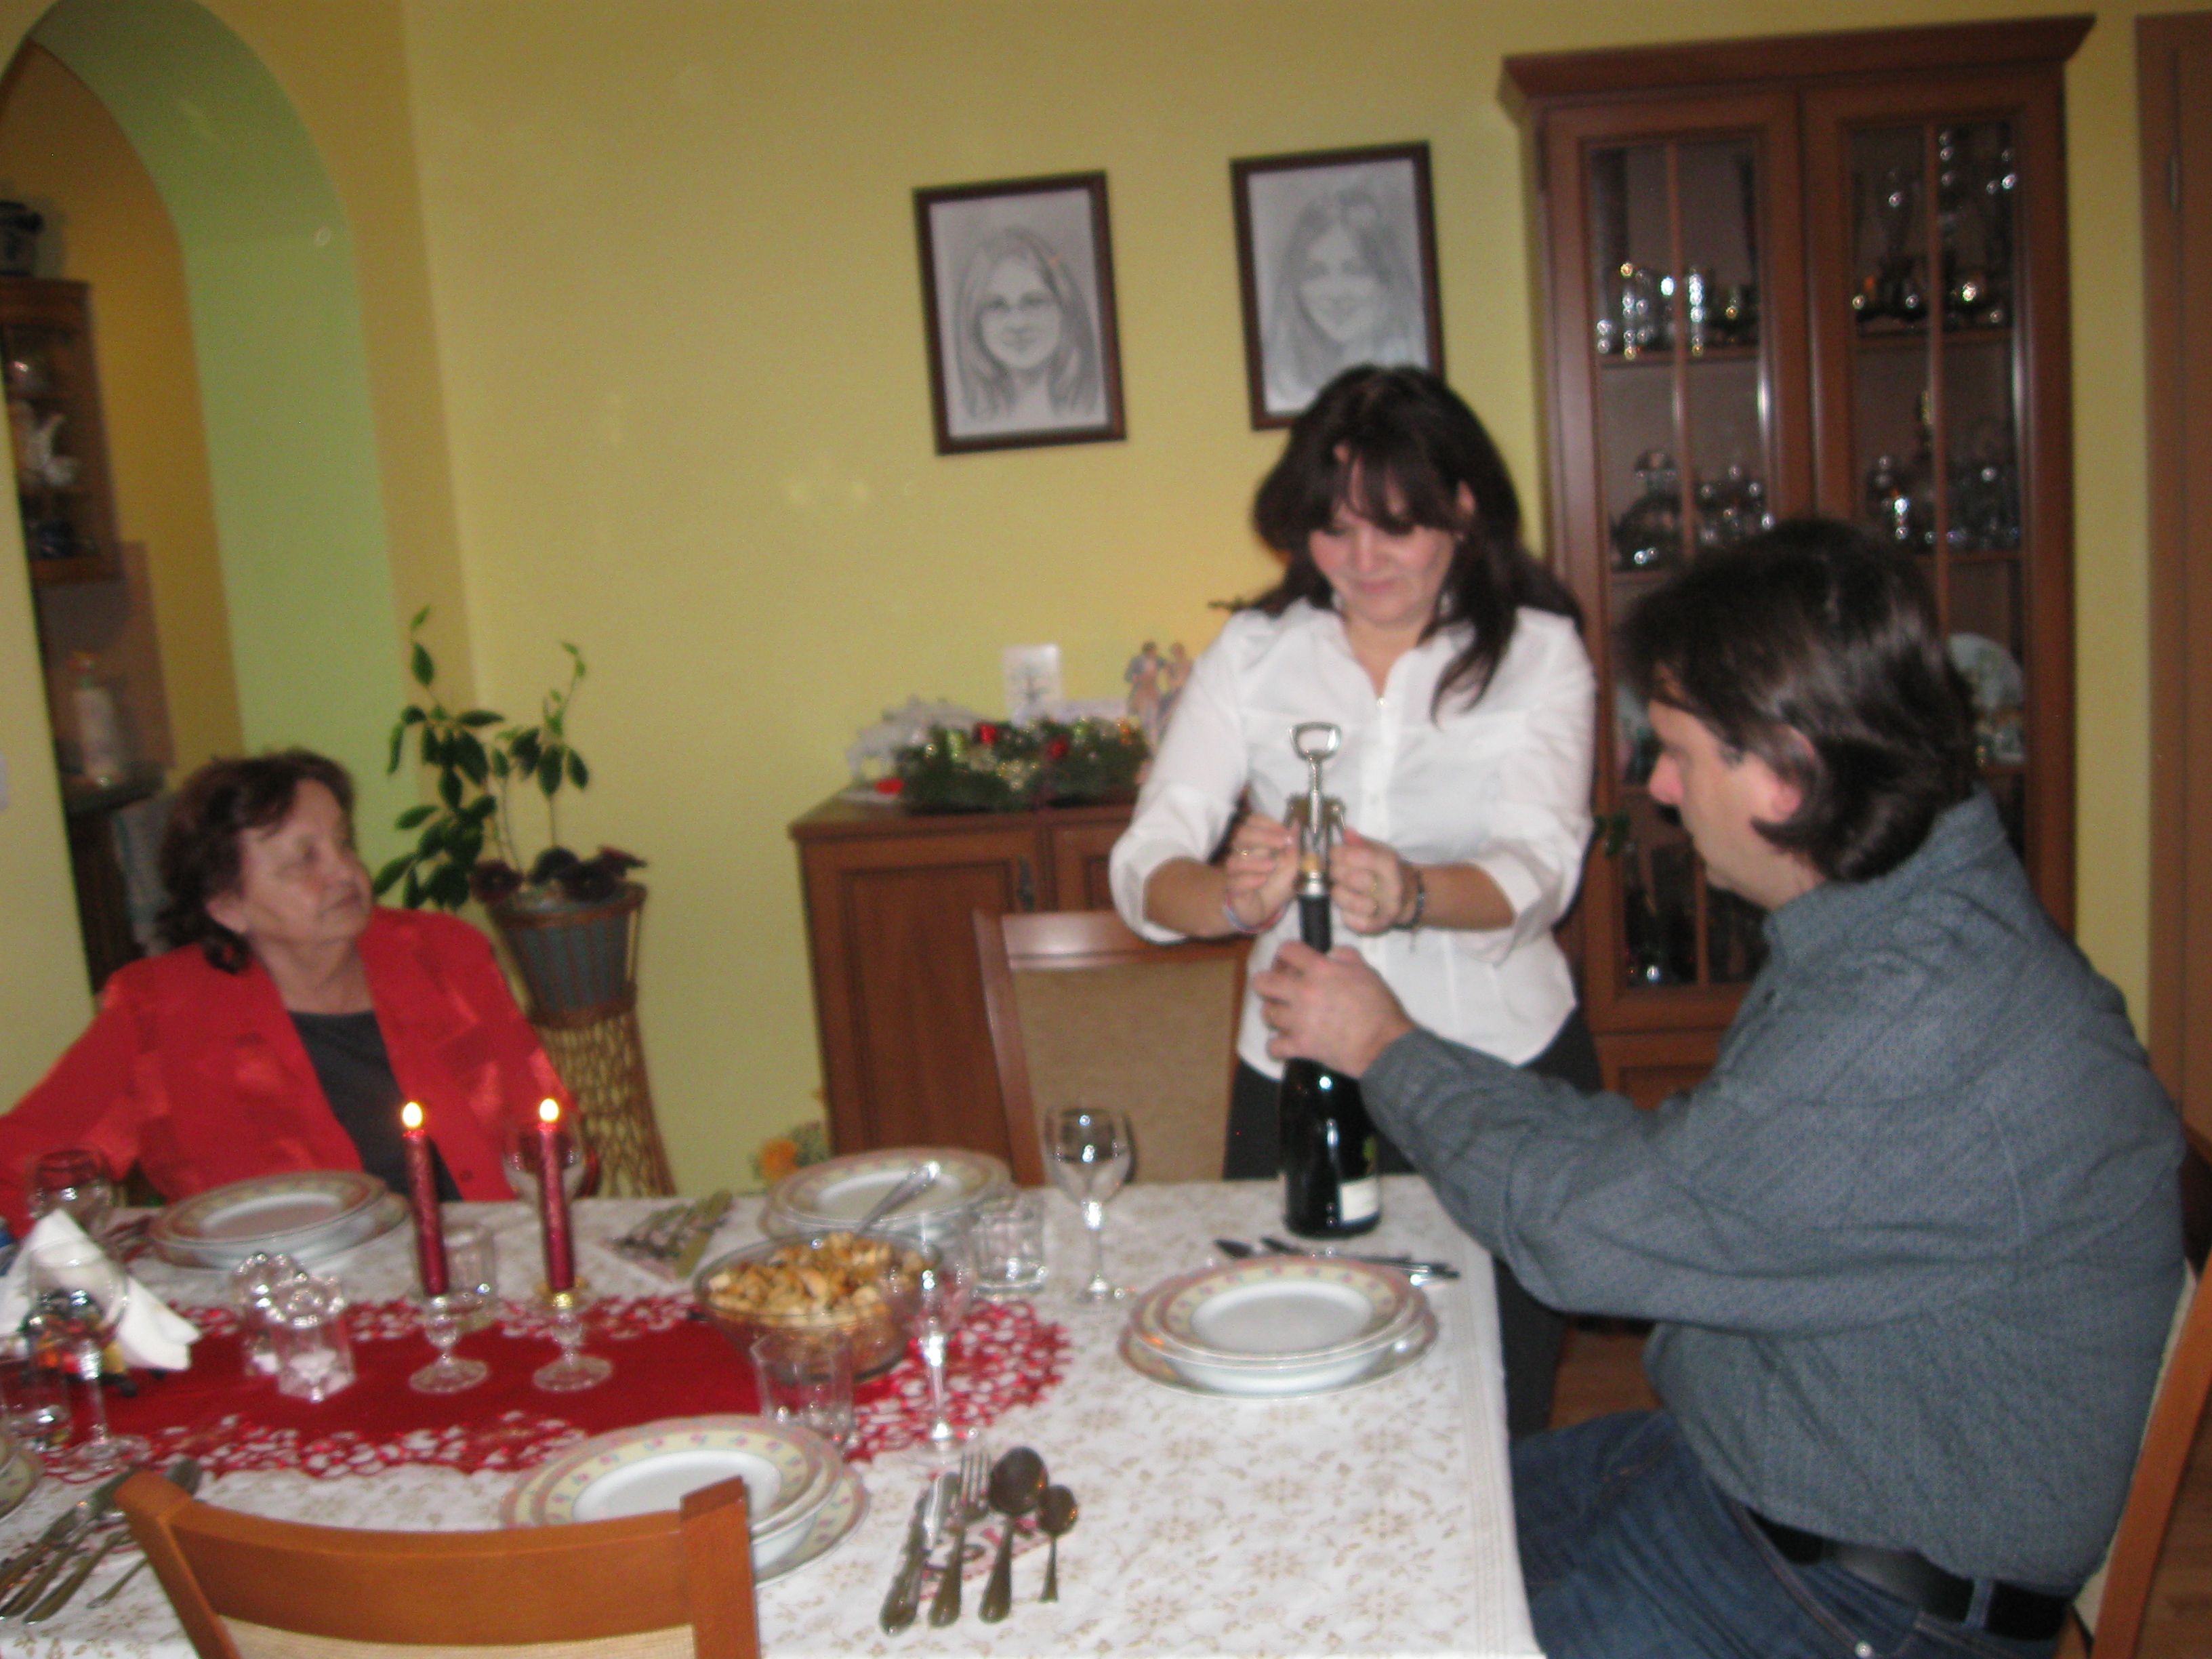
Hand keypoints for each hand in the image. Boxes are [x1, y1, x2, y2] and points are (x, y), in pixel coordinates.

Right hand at [1223, 813, 1297, 930]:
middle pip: (1242, 835)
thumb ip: (1293, 845)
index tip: (1284, 831)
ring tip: (1271, 866)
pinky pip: (1235, 882)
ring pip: (1236, 860)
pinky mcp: (1234, 890)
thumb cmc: (1277, 883)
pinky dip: (1249, 880)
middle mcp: (1241, 853)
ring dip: (1255, 861)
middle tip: (1281, 844)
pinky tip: (1261, 880)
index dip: (1267, 823)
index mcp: (1255, 843)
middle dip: (1263, 837)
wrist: (1267, 909)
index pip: (1251, 822)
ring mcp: (1235, 872)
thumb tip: (1295, 822)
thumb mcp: (1292, 864)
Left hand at [1252, 941, 1415, 1076]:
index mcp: (1320, 970)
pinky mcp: (1299, 1046)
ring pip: (1266, 1013)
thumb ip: (1346, 957)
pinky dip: (1277, 1045)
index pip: (1287, 950)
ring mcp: (1298, 1021)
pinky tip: (1286, 1042)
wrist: (1384, 1045)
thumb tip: (1330, 953)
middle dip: (1268, 982)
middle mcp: (1303, 992)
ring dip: (1275, 1013)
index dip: (1285, 954)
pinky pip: (1273, 1046)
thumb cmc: (1379, 1007)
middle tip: (1279, 989)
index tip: (1289, 962)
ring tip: (1285, 1016)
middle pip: (1263, 981)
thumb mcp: (1367, 972)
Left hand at [1331, 827, 1415, 935]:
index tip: (1335, 854)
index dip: (1337, 852)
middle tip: (1338, 871)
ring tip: (1343, 889)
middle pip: (1346, 876)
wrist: (1409, 897)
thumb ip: (1362, 843)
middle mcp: (1390, 887)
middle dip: (1336, 871)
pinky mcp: (1377, 926)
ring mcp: (1384, 909)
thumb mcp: (1380, 851)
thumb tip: (1346, 832)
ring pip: (1344, 898)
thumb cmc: (1387, 871)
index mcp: (1389, 864)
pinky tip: (1350, 908)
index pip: (1353, 855)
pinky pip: (1350, 921)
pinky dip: (1345, 914)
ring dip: (1338, 892)